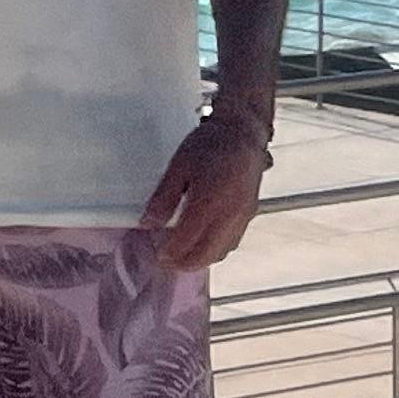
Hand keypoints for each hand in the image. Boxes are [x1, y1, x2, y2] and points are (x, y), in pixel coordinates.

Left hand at [138, 104, 270, 269]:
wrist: (242, 133)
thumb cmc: (209, 145)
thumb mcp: (178, 167)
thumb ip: (163, 198)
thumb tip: (149, 223)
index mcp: (207, 202)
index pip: (185, 242)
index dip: (169, 253)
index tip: (158, 255)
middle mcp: (228, 214)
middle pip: (205, 254)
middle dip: (184, 264)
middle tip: (167, 262)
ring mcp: (242, 217)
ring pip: (221, 252)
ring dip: (201, 260)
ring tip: (183, 256)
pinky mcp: (250, 214)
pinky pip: (232, 242)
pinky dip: (216, 250)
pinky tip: (204, 243)